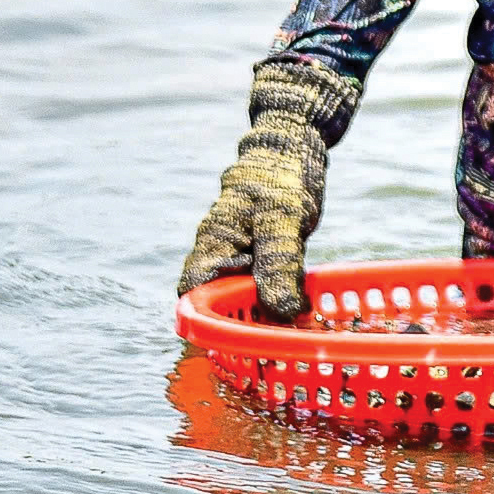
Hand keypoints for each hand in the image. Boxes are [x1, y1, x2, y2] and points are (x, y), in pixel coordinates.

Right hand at [179, 60, 358, 320]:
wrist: (294, 145)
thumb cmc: (283, 177)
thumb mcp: (285, 219)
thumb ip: (278, 262)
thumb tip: (278, 312)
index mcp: (214, 243)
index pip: (193, 296)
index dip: (208, 323)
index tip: (240, 344)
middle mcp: (219, 253)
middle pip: (217, 304)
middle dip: (240, 326)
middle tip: (276, 347)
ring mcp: (239, 254)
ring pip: (241, 297)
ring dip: (261, 316)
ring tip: (291, 332)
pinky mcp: (260, 255)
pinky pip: (261, 287)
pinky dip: (276, 301)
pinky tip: (299, 309)